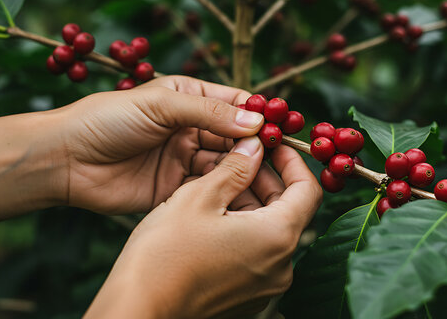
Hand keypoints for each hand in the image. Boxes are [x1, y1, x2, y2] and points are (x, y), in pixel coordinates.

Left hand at [58, 76, 263, 213]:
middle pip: (237, 138)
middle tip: (283, 160)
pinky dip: (227, 192)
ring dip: (246, 171)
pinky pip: (210, 190)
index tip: (284, 127)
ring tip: (269, 180)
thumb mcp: (161, 105)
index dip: (261, 114)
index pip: (236, 103)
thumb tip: (257, 120)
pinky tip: (245, 197)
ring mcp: (185, 160)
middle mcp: (192, 128)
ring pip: (227, 165)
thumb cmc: (108, 120)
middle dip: (258, 147)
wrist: (66, 160)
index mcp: (189, 98)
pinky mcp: (177, 190)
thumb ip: (210, 112)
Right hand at [84, 137, 322, 318]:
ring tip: (220, 182)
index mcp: (278, 238)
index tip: (274, 144)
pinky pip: (256, 253)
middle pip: (288, 210)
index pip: (308, 190)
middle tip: (240, 157)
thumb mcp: (200, 196)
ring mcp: (264, 286)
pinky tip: (214, 214)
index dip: (293, 161)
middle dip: (266, 179)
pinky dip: (243, 228)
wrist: (138, 307)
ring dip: (251, 202)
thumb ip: (236, 168)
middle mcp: (281, 267)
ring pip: (270, 231)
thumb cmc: (165, 254)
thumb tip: (255, 146)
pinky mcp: (246, 296)